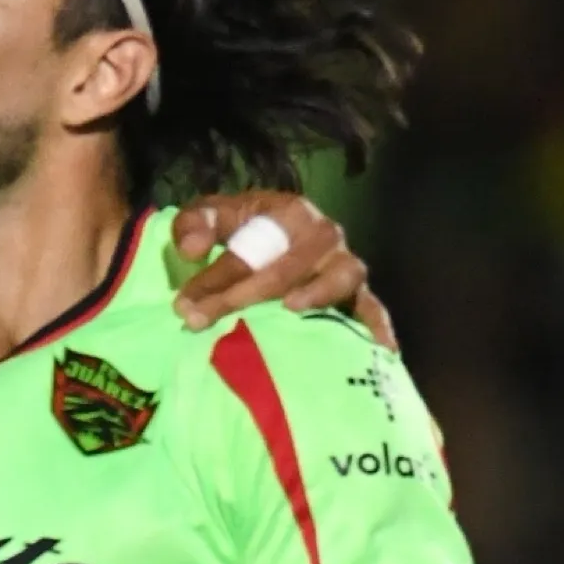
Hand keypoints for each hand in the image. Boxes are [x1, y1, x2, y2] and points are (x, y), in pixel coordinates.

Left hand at [170, 192, 394, 348]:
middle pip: (287, 268)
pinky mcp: (357, 293)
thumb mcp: (211, 216)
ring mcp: (344, 264)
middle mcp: (324, 235)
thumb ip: (193, 225)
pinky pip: (371, 308)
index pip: (251, 249)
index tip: (184, 307)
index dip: (215, 278)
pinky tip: (379, 350)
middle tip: (206, 321)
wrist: (274, 233)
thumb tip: (191, 250)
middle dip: (243, 296)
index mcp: (291, 213)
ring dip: (318, 294)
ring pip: (340, 277)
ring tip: (290, 311)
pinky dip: (377, 326)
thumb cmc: (242, 228)